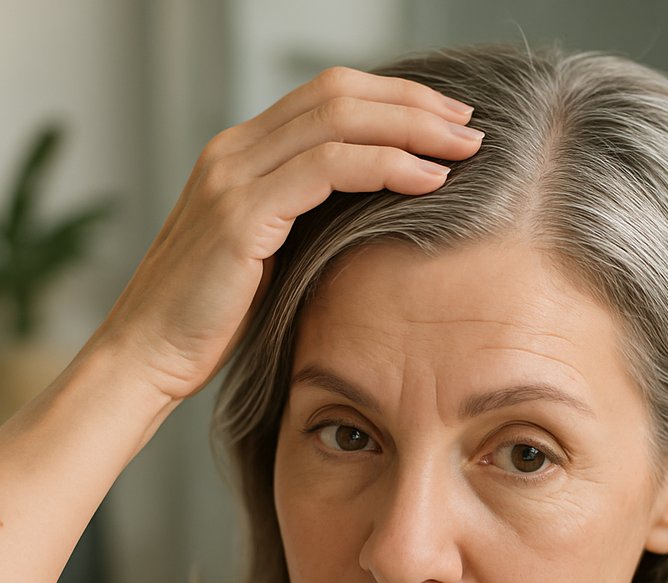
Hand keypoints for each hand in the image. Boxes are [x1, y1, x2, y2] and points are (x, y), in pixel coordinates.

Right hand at [94, 67, 481, 402]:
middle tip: (471, 125)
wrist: (148, 354)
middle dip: (414, 103)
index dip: (395, 99)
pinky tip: (428, 181)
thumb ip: (306, 222)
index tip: (448, 121)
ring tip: (464, 149)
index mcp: (243, 154)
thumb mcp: (268, 256)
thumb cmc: (214, 319)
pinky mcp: (239, 214)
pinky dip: (384, 167)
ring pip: (337, 120)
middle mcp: (235, 151)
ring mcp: (233, 177)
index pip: (328, 96)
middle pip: (339, 94)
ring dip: (411, 129)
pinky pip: (325, 170)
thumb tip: (373, 217)